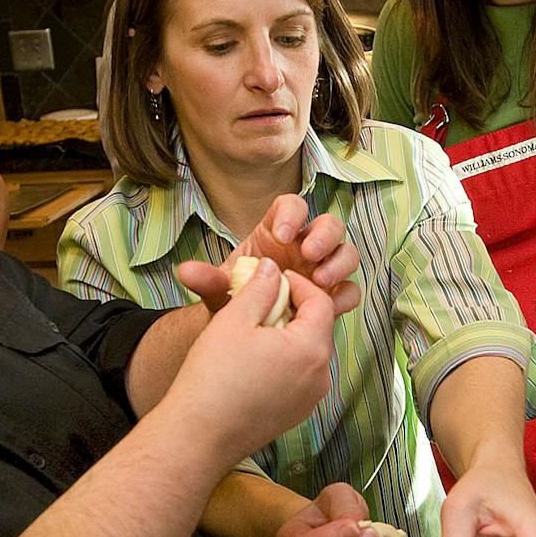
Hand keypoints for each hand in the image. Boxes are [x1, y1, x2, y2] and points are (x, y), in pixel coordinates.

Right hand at [163, 260, 336, 464]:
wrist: (197, 436)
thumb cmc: (213, 378)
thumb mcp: (234, 319)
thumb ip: (260, 287)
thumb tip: (272, 269)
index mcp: (312, 350)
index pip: (322, 301)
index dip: (297, 283)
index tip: (271, 280)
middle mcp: (321, 377)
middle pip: (317, 327)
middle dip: (291, 309)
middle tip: (257, 304)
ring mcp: (310, 400)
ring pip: (307, 353)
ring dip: (286, 336)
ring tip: (250, 334)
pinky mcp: (296, 415)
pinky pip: (298, 377)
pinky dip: (282, 362)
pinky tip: (250, 363)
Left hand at [178, 193, 361, 316]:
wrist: (242, 330)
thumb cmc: (234, 299)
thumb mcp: (217, 291)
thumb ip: (206, 280)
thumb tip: (185, 272)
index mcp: (276, 232)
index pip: (292, 206)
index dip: (292, 214)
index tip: (281, 234)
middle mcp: (304, 246)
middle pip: (329, 225)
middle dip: (324, 236)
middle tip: (308, 255)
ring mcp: (322, 269)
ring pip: (346, 253)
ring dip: (338, 263)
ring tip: (320, 281)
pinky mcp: (332, 296)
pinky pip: (349, 290)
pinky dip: (344, 296)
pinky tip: (330, 307)